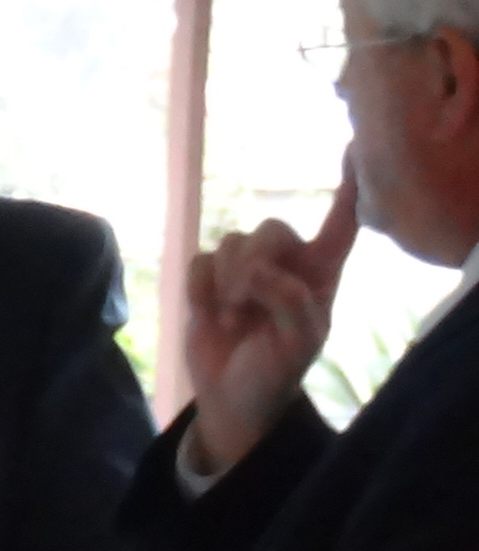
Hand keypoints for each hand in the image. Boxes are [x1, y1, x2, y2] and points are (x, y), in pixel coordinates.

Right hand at [186, 180, 354, 476]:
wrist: (231, 399)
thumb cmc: (277, 371)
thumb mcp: (300, 341)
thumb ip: (290, 298)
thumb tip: (256, 271)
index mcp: (320, 274)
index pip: (341, 224)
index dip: (348, 189)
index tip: (352, 150)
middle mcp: (284, 264)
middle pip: (270, 230)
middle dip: (253, 263)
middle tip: (246, 305)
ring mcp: (243, 272)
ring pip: (231, 241)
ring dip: (226, 283)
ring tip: (232, 317)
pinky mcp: (207, 283)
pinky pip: (199, 260)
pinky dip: (199, 288)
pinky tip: (208, 312)